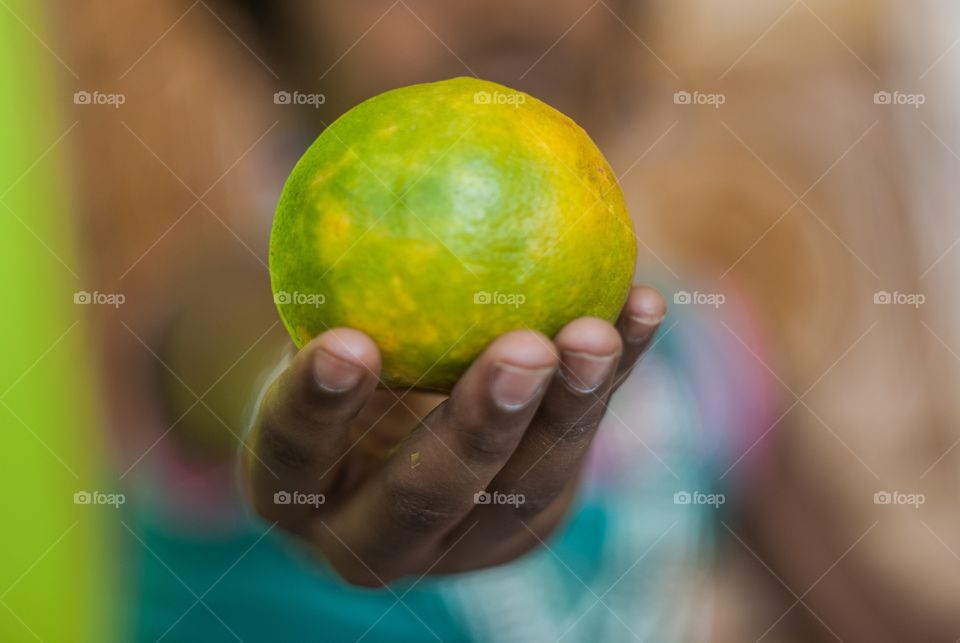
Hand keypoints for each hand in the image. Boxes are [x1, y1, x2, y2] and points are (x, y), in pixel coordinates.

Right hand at [242, 286, 664, 585]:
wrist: (374, 453)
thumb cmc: (329, 359)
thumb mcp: (303, 326)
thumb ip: (319, 282)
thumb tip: (331, 167)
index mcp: (294, 494)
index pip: (294, 451)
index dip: (317, 406)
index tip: (348, 342)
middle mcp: (373, 541)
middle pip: (425, 498)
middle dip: (478, 430)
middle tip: (521, 352)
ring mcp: (462, 548)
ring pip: (522, 486)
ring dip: (569, 408)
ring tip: (595, 333)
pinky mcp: (529, 524)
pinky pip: (578, 447)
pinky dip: (612, 378)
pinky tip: (642, 309)